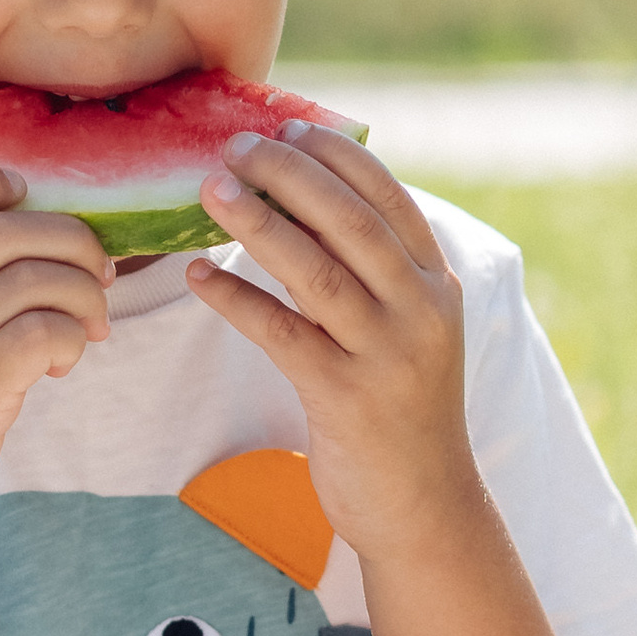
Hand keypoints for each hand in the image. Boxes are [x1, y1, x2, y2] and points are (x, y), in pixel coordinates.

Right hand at [0, 164, 113, 584]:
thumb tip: (43, 249)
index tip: (24, 199)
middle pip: (2, 230)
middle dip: (72, 241)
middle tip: (99, 276)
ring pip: (32, 280)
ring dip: (85, 296)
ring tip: (88, 329)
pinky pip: (39, 334)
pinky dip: (70, 339)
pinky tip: (63, 364)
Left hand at [185, 131, 472, 561]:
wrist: (425, 508)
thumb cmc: (400, 409)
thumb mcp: (408, 330)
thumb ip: (376, 272)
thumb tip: (305, 201)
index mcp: (438, 284)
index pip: (389, 198)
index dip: (337, 156)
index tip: (289, 127)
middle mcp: (421, 311)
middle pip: (350, 222)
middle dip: (290, 174)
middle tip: (236, 147)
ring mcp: (387, 356)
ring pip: (317, 271)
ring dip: (258, 223)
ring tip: (209, 190)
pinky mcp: (346, 399)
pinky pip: (281, 334)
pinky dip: (236, 299)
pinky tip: (198, 275)